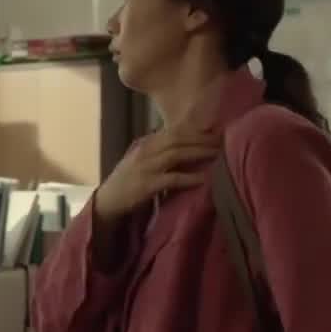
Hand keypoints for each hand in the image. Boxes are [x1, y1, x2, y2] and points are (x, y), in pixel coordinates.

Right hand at [93, 124, 220, 222]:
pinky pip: (173, 178)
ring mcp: (145, 167)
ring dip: (199, 153)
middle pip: (178, 138)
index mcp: (146, 144)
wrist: (107, 201)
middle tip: (223, 141)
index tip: (216, 131)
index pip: (174, 131)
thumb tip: (186, 145)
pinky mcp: (147, 185)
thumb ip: (160, 152)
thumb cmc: (128, 182)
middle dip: (202, 138)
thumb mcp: (142, 161)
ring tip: (219, 155)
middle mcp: (145, 151)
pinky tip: (205, 179)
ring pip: (177, 153)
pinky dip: (190, 178)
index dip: (196, 130)